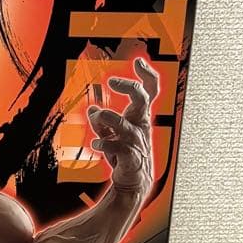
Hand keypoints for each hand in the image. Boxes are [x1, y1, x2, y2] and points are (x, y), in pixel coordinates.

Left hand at [87, 57, 157, 195]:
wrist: (134, 181)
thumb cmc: (125, 154)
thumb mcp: (112, 133)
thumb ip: (102, 121)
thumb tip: (92, 109)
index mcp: (139, 117)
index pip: (150, 90)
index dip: (147, 74)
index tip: (138, 61)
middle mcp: (140, 126)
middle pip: (142, 99)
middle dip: (128, 86)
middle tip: (111, 81)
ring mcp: (136, 141)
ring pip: (124, 123)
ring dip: (107, 117)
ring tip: (96, 115)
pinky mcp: (130, 157)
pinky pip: (117, 147)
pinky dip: (103, 143)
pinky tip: (95, 144)